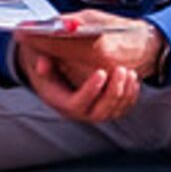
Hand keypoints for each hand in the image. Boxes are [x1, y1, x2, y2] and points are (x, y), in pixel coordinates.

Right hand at [12, 11, 167, 123]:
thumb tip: (43, 64)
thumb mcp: (37, 58)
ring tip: (129, 72)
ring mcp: (93, 112)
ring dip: (124, 93)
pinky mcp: (106, 109)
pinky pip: (122, 109)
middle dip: (113, 92)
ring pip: (114, 111)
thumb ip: (40, 60)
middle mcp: (76, 112)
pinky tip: (133, 79)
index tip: (101, 72)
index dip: (90, 90)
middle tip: (120, 70)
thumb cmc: (46, 61)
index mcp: (59, 102)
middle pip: (99, 113)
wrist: (52, 69)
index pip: (75, 104)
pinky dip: (130, 96)